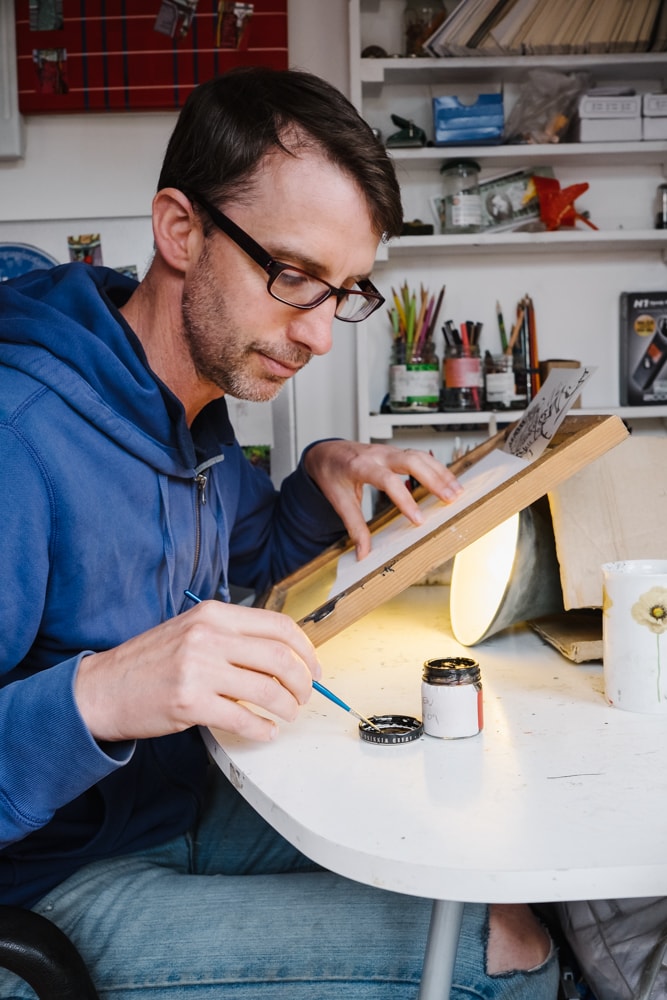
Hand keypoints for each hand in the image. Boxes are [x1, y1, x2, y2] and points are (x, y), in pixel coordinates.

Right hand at [74, 601, 321, 743]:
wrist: (103, 688)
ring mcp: (198, 669)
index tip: (314, 669)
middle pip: (280, 658)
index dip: (306, 650)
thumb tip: (285, 657)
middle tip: (305, 697)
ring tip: (287, 715)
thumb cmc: (151, 662)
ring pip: (267, 690)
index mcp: (214, 614)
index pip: (279, 626)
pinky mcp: (189, 703)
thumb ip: (234, 637)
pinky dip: (263, 729)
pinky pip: (243, 719)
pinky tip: (265, 731)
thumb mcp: (193, 631)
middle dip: (303, 683)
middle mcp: (208, 636)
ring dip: (287, 707)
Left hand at [304, 440, 462, 559]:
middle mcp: (378, 455)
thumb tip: (363, 553)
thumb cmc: (332, 474)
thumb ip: (353, 526)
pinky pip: (420, 457)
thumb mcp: (338, 501)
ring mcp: (389, 451)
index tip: (418, 520)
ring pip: (420, 456)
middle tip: (451, 498)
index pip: (387, 480)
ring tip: (457, 491)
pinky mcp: (396, 453)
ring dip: (440, 472)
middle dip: (434, 479)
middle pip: (411, 461)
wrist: (326, 453)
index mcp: (361, 466)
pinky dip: (436, 468)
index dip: (404, 500)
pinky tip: (449, 481)